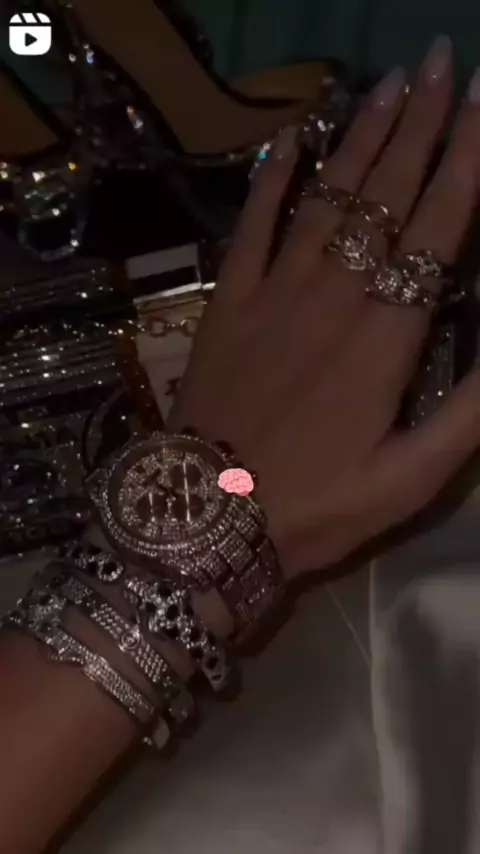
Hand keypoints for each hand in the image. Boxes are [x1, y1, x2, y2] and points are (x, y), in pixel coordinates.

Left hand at [169, 36, 479, 579]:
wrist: (206, 518)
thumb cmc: (317, 506)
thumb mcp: (411, 480)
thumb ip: (472, 411)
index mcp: (388, 336)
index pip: (439, 228)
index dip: (468, 160)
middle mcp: (336, 295)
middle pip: (387, 194)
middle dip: (421, 126)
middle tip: (441, 65)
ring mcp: (275, 292)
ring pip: (329, 196)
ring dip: (362, 136)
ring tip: (390, 85)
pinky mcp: (228, 302)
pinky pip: (251, 224)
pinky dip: (272, 178)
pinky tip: (289, 138)